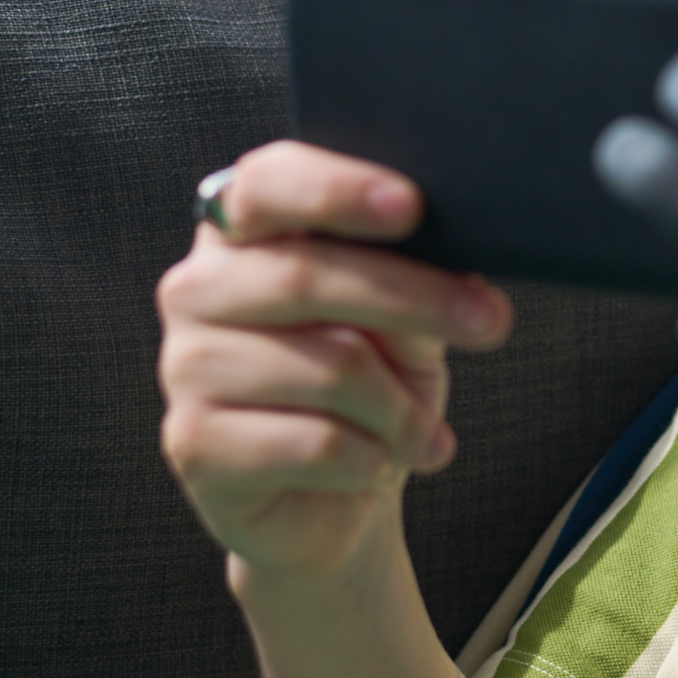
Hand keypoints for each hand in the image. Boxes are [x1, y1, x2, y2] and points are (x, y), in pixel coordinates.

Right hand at [156, 140, 512, 576]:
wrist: (337, 494)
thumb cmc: (373, 382)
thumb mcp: (406, 317)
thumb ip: (412, 273)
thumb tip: (458, 250)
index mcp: (243, 230)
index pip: (268, 183)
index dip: (337, 190)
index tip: (411, 205)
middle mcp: (197, 288)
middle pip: (305, 277)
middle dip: (416, 298)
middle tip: (492, 321)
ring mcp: (185, 366)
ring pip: (327, 368)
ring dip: (402, 408)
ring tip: (428, 435)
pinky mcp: (192, 443)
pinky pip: (314, 442)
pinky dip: (371, 457)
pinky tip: (379, 465)